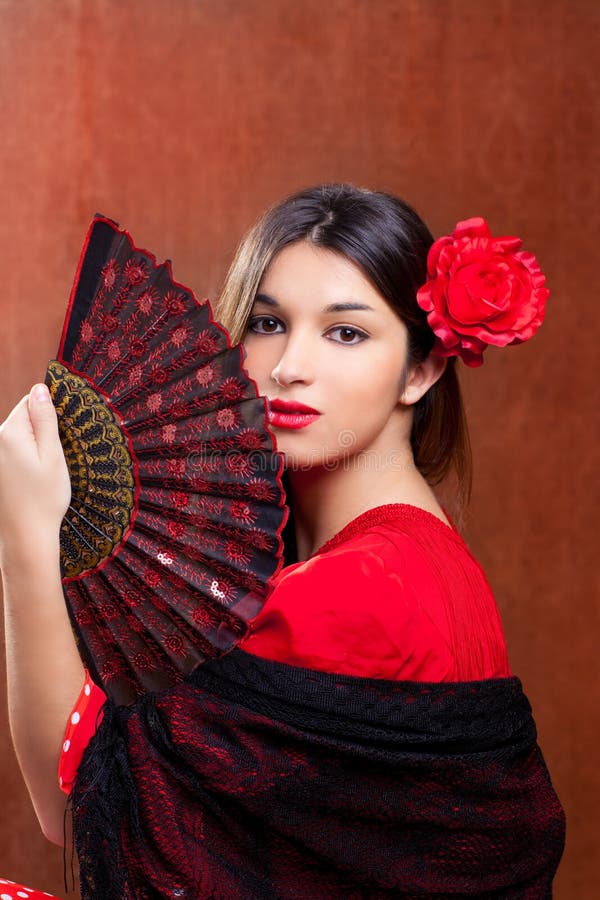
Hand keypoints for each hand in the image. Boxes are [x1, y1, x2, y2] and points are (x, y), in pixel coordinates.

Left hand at [0, 383, 70, 564]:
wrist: (26, 535)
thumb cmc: (44, 497)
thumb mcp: (53, 454)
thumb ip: (45, 420)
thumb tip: (40, 389)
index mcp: (9, 433)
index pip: (29, 402)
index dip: (50, 412)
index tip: (64, 432)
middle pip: (23, 419)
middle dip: (42, 431)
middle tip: (58, 456)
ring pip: (20, 437)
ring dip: (35, 447)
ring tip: (47, 472)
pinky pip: (14, 453)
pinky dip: (28, 460)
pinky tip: (36, 480)